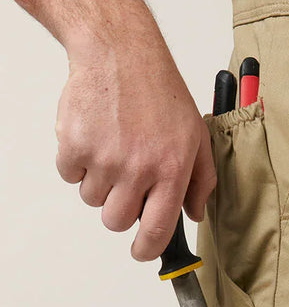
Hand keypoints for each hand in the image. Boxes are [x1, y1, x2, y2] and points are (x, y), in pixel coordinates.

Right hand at [54, 23, 215, 261]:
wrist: (120, 55)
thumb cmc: (161, 94)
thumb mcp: (197, 137)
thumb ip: (201, 181)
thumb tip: (194, 214)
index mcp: (172, 170)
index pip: (157, 230)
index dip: (147, 249)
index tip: (142, 252)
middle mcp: (138, 169)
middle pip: (116, 221)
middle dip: (119, 208)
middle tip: (127, 181)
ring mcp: (104, 158)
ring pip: (92, 200)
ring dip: (100, 182)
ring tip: (114, 148)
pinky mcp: (73, 145)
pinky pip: (69, 176)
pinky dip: (78, 162)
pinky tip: (96, 137)